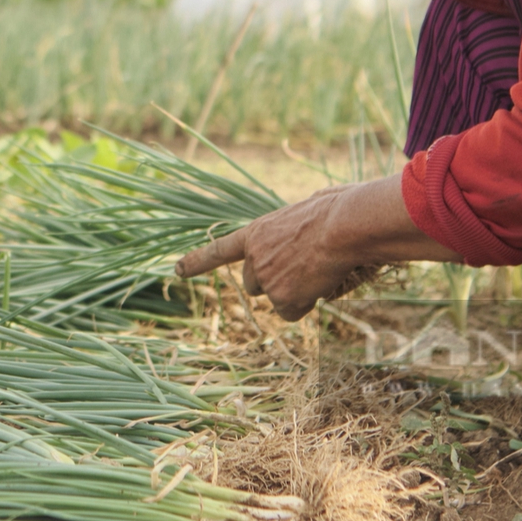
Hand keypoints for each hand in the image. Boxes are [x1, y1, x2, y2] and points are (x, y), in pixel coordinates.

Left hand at [175, 176, 459, 320]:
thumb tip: (321, 228)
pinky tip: (322, 284)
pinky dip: (308, 304)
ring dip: (295, 293)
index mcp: (258, 231)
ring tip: (318, 271)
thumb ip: (302, 225)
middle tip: (303, 270)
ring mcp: (265, 278)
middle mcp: (254, 257)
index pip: (219, 250)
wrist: (345, 225)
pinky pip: (294, 312)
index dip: (198, 262)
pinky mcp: (281, 297)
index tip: (177, 270)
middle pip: (253, 284)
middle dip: (273, 283)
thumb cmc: (340, 210)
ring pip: (277, 299)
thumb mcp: (313, 209)